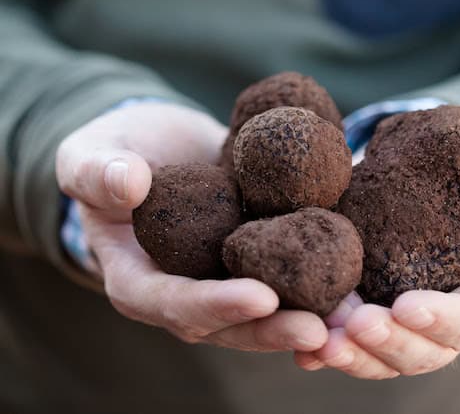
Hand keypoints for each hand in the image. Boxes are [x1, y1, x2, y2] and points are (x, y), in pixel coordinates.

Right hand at [56, 102, 327, 351]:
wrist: (154, 145)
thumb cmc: (115, 153)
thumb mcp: (90, 156)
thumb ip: (96, 172)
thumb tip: (127, 181)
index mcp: (138, 277)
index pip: (171, 301)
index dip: (214, 305)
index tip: (259, 296)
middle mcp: (184, 287)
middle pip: (226, 322)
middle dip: (272, 328)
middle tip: (317, 330)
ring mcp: (221, 275)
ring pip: (263, 309)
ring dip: (304, 316)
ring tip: (346, 319)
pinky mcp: (252, 255)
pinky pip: (282, 275)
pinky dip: (316, 283)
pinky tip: (353, 285)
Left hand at [295, 117, 459, 378]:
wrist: (450, 168)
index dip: (447, 319)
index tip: (407, 305)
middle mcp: (455, 313)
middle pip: (429, 349)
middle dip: (391, 343)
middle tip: (352, 325)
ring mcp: (413, 314)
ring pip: (388, 353)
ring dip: (354, 352)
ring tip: (319, 339)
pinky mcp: (379, 304)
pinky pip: (357, 337)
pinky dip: (330, 346)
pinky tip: (303, 345)